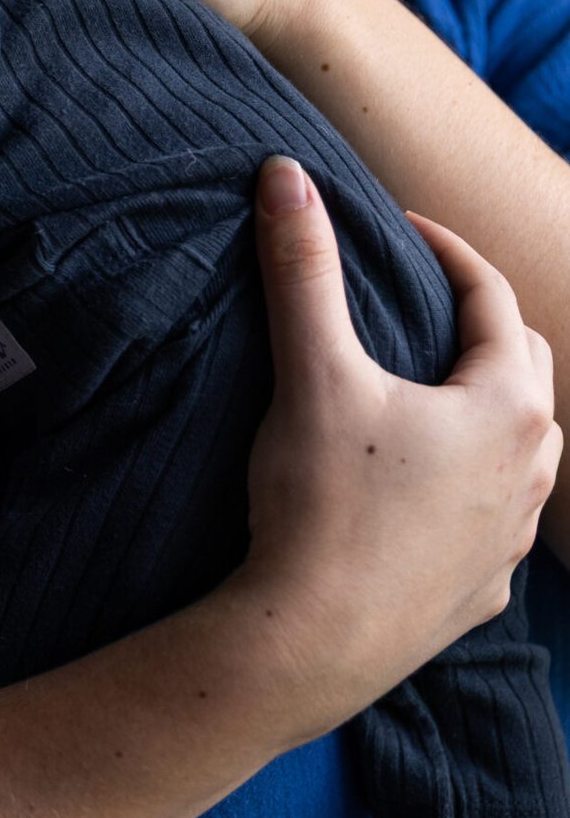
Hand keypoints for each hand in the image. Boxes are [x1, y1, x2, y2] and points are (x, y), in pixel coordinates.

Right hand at [236, 157, 560, 731]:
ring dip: (483, 406)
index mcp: (507, 406)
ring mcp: (511, 537)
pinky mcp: (482, 591)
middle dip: (476, 324)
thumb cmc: (319, 505)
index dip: (443, 250)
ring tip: (426, 389)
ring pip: (520, 447)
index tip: (396, 228)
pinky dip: (467, 484)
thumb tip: (286, 173)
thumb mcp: (311, 372)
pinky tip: (422, 485)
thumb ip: (303, 269)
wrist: (311, 644)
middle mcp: (531, 469)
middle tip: (418, 300)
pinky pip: (492, 517)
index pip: (490, 297)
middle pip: (520, 367)